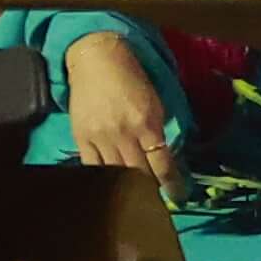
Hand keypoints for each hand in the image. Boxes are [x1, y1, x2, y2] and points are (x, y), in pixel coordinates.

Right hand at [62, 31, 180, 190]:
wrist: (96, 60)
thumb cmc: (132, 78)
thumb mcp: (155, 103)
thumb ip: (158, 132)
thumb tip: (163, 160)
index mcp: (147, 123)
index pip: (162, 164)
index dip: (172, 185)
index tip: (178, 197)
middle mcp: (124, 134)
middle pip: (140, 175)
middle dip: (151, 190)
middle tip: (158, 201)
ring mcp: (100, 137)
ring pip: (116, 175)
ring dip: (128, 189)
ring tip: (136, 198)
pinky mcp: (81, 138)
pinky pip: (93, 168)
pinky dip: (104, 179)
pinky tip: (110, 186)